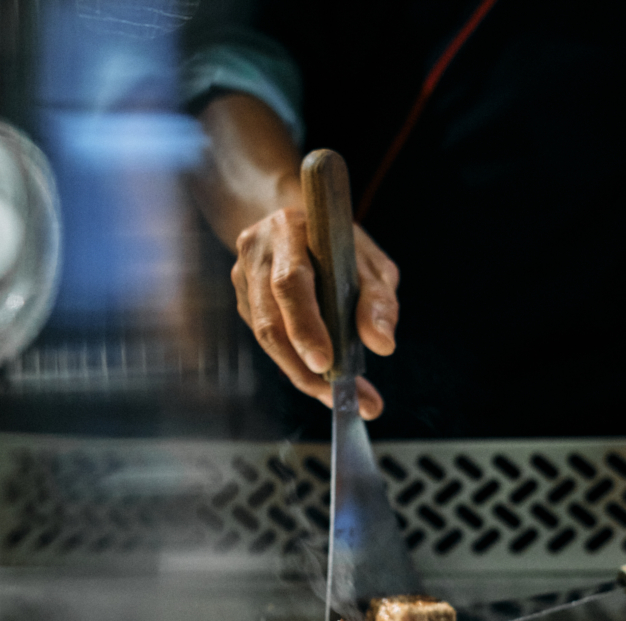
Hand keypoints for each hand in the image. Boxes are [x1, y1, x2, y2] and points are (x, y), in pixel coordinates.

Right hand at [231, 207, 398, 418]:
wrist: (294, 219)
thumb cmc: (337, 242)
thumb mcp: (369, 261)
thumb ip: (377, 298)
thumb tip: (382, 344)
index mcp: (289, 229)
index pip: (291, 283)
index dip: (305, 326)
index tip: (326, 362)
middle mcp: (257, 252)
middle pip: (270, 319)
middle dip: (300, 363)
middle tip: (333, 394)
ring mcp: (244, 279)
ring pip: (265, 336)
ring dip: (298, 372)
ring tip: (332, 396)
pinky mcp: (244, 302)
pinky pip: (268, 341)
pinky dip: (293, 364)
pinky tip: (318, 379)